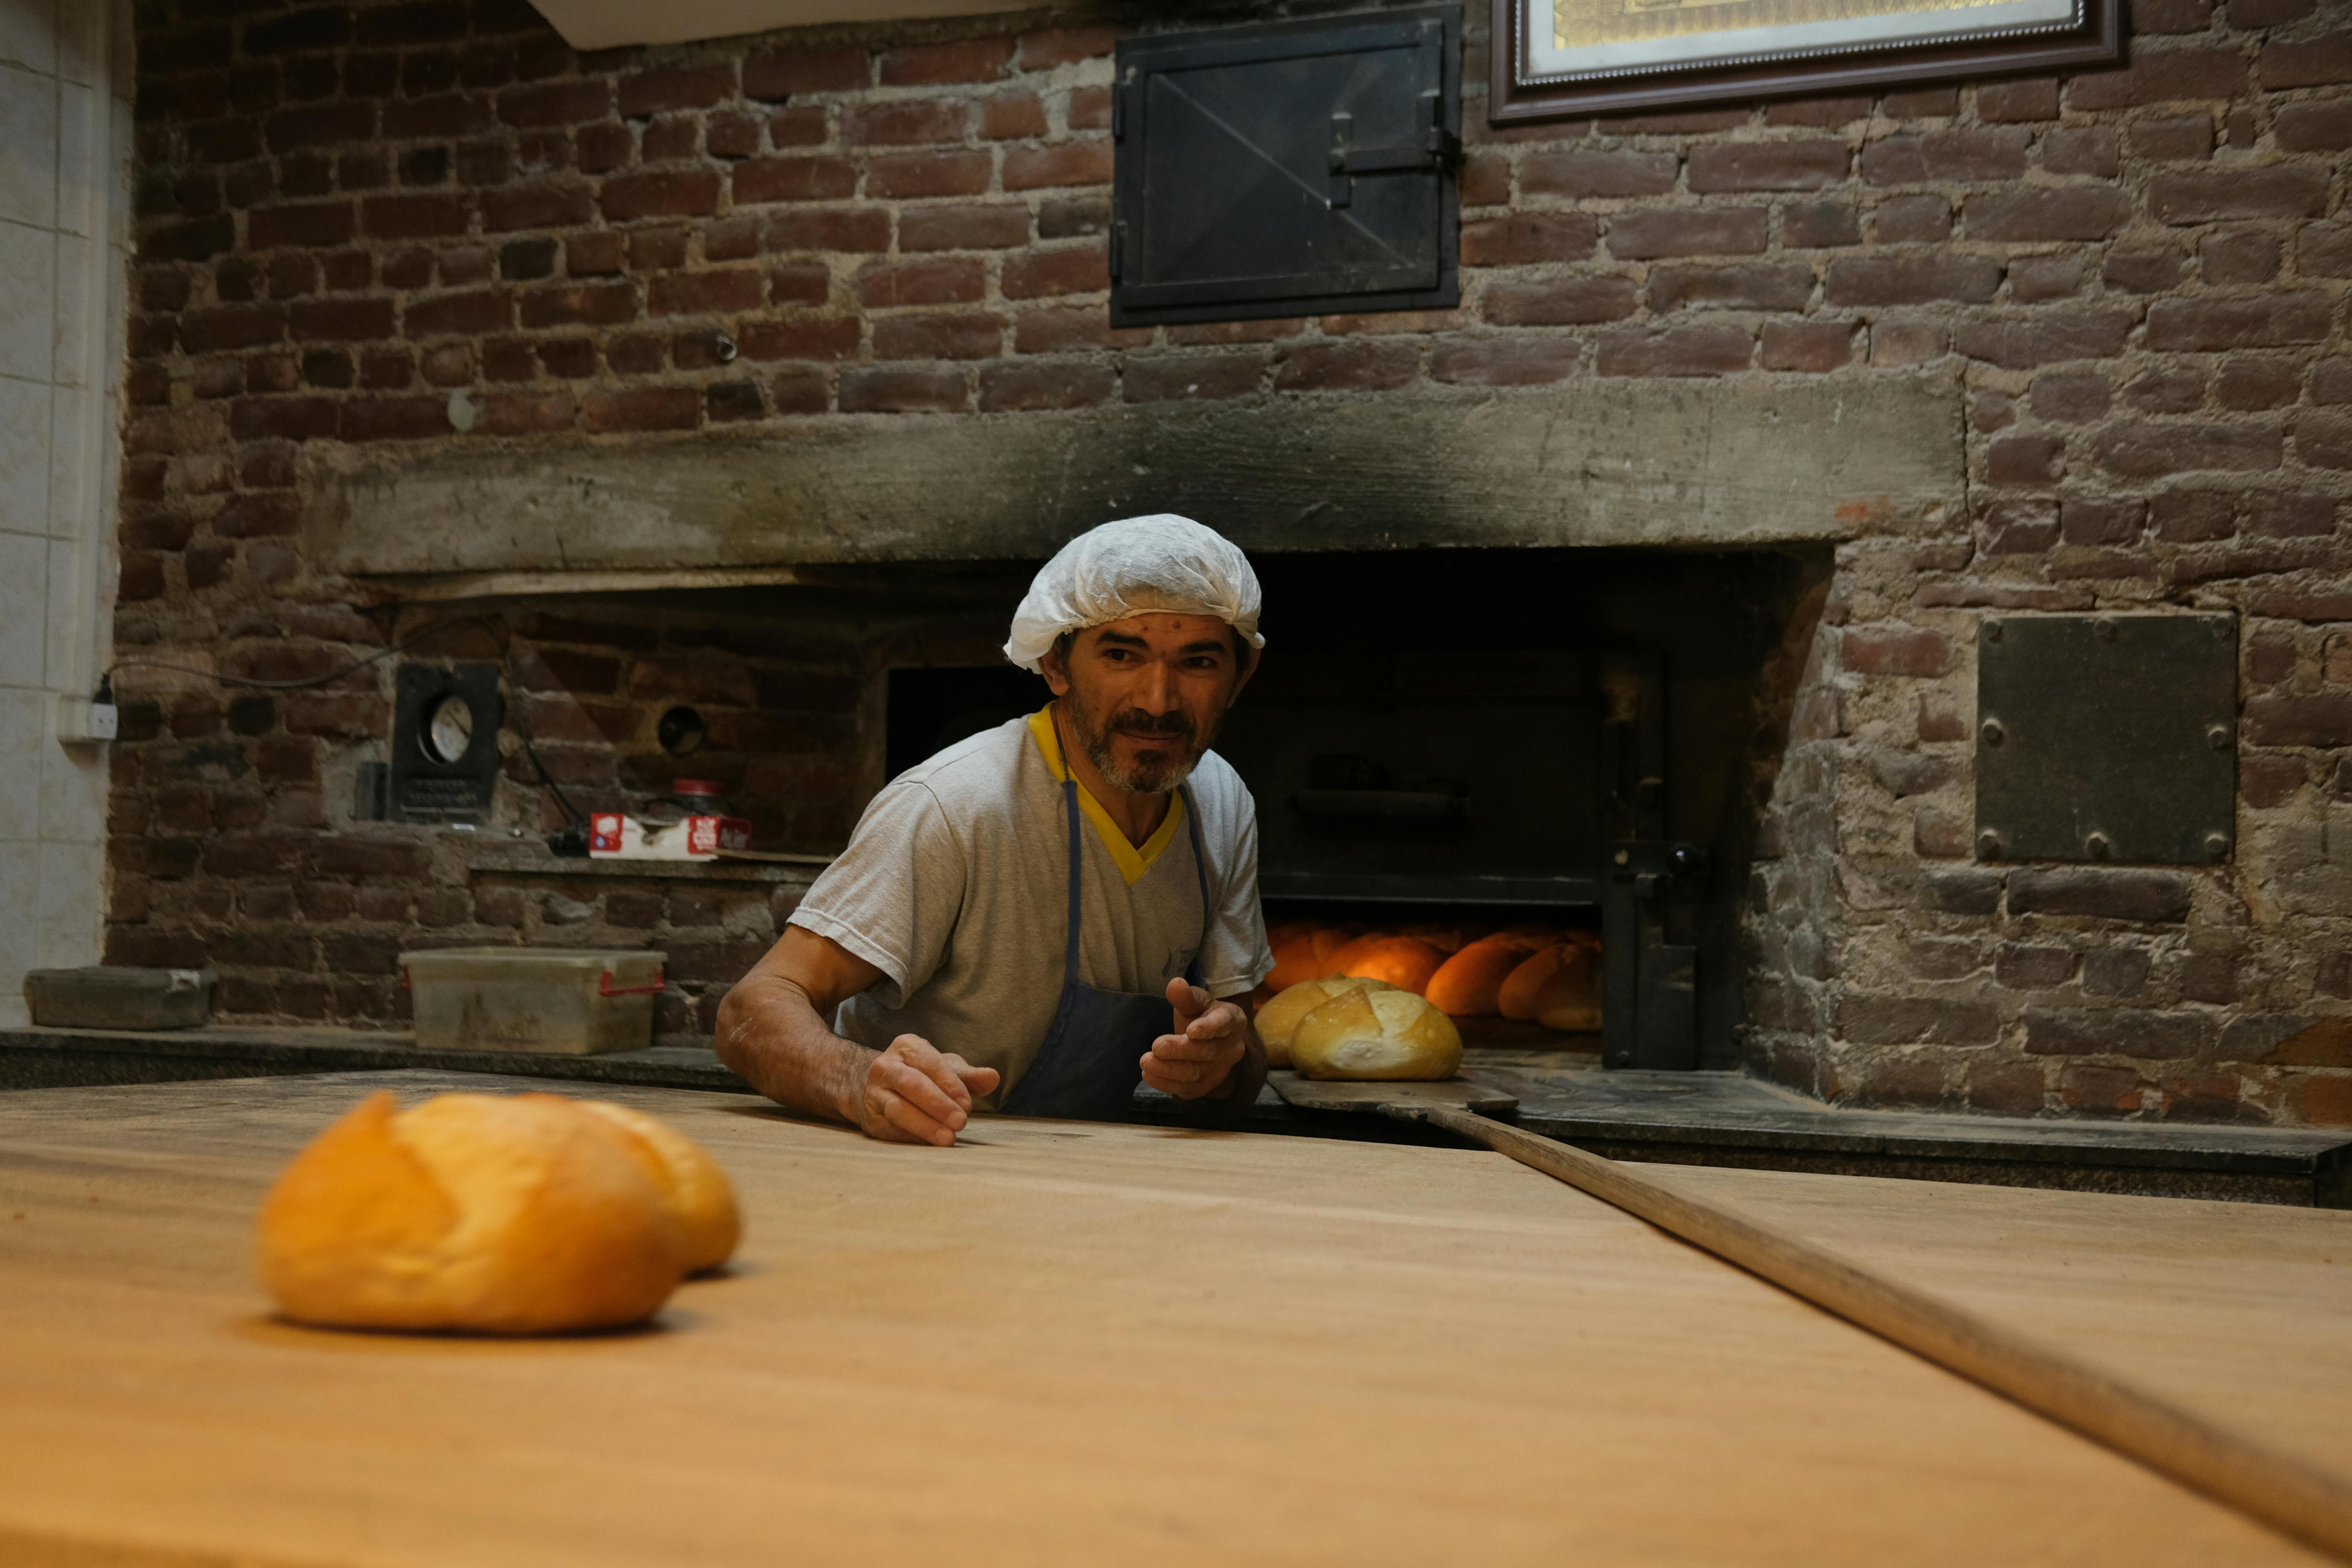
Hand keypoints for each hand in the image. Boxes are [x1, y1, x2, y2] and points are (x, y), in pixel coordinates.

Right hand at [857, 1035, 999, 1146]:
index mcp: (908, 1047)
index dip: (949, 1084)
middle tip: (961, 1122)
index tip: (967, 1104)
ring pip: (898, 1109)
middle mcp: (886, 1067)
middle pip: (911, 1084)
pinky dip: (912, 1137)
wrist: (879, 1090)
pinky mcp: (871, 1120)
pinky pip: (891, 1129)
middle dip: (938, 1105)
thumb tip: (993, 1078)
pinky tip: (930, 1145)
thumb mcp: (946, 1070)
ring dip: (924, 1125)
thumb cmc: (922, 1076)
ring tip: (947, 1138)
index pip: (930, 1062)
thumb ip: (969, 1076)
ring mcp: (874, 1094)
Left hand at [1141, 979, 1247, 1100]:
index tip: (1191, 1030)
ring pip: (1195, 1073)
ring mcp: (1219, 1071)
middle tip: (1157, 1045)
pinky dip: (1166, 1083)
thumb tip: (1175, 984)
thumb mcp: (1196, 1002)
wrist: (1210, 1043)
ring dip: (1169, 1069)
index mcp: (1233, 1021)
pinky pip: (1186, 1088)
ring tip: (1146, 1061)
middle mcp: (1231, 1049)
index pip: (1224, 1024)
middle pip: (1207, 1052)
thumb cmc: (1202, 1017)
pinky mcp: (1204, 1086)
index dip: (1209, 1028)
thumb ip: (1186, 996)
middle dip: (1180, 1050)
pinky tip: (1149, 1074)